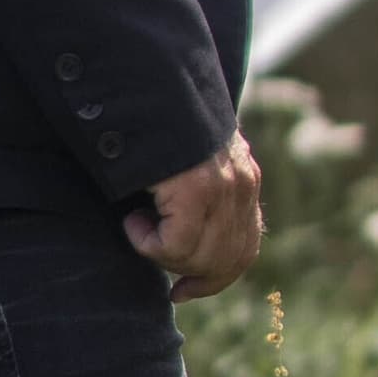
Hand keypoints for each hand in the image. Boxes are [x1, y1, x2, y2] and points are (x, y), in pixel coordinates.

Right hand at [126, 131, 262, 300]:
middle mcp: (241, 186)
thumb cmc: (158, 126)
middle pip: (224, 262)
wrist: (151, 85)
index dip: (215, 278)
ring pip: (196, 257)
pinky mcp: (197, 190)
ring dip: (159, 251)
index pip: (244, 250)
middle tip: (152, 257)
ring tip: (137, 221)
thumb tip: (186, 249)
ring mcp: (223, 189)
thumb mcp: (190, 162)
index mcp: (245, 181)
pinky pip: (172, 245)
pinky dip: (144, 240)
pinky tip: (132, 218)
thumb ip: (199, 196)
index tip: (183, 291)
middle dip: (186, 272)